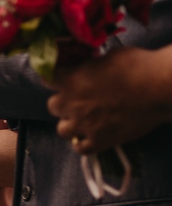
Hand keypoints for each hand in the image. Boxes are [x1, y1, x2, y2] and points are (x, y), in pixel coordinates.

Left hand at [49, 47, 171, 151]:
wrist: (158, 89)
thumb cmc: (137, 66)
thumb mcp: (108, 56)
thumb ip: (91, 65)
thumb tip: (90, 67)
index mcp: (70, 79)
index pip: (46, 79)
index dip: (55, 79)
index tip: (64, 79)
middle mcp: (71, 103)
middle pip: (53, 106)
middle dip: (64, 102)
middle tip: (79, 100)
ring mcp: (84, 124)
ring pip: (62, 130)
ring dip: (71, 124)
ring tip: (86, 120)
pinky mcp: (100, 141)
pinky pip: (81, 149)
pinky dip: (84, 144)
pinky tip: (93, 137)